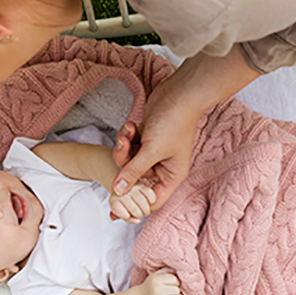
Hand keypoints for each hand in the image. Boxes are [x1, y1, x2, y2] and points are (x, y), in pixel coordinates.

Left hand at [109, 181, 155, 221]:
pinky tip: (148, 202)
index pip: (125, 215)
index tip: (128, 215)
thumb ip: (128, 219)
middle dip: (138, 215)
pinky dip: (151, 201)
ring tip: (144, 211)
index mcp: (114, 201)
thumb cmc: (123, 202)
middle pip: (135, 210)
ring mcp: (132, 188)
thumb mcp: (121, 211)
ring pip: (143, 203)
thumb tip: (138, 221)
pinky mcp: (142, 184)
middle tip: (138, 214)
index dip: (128, 218)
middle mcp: (123, 193)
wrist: (123, 186)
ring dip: (146, 211)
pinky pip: (150, 195)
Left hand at [111, 71, 200, 212]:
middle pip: (134, 180)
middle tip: (123, 147)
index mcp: (171, 176)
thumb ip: (133, 172)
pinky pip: (128, 147)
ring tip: (127, 132)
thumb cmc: (173, 123)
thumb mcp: (151, 151)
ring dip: (123, 147)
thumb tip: (118, 190)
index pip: (151, 200)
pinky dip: (126, 137)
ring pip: (128, 162)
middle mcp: (162, 168)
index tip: (117, 198)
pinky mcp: (145, 140)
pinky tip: (131, 125)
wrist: (179, 93)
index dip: (134, 201)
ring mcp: (152, 154)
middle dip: (124, 164)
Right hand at [138, 270, 182, 294]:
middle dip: (176, 290)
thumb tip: (180, 268)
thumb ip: (167, 270)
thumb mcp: (157, 274)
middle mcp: (157, 291)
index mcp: (156, 280)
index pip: (175, 279)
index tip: (172, 283)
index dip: (176, 281)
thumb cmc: (153, 284)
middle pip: (177, 290)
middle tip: (172, 291)